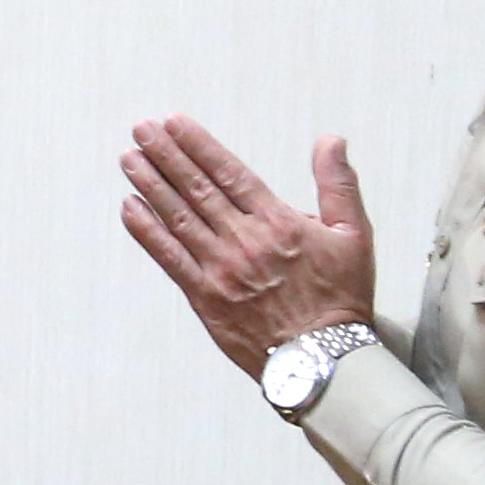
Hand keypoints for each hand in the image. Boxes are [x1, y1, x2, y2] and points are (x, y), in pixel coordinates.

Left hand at [119, 119, 376, 379]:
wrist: (323, 360)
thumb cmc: (340, 300)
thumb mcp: (354, 235)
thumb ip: (338, 184)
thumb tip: (330, 142)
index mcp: (278, 223)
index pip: (230, 172)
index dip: (198, 145)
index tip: (175, 124)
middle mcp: (244, 241)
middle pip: (197, 188)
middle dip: (166, 155)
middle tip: (142, 131)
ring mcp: (221, 269)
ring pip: (178, 217)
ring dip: (151, 185)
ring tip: (130, 159)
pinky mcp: (205, 297)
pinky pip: (169, 258)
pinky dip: (147, 232)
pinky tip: (130, 209)